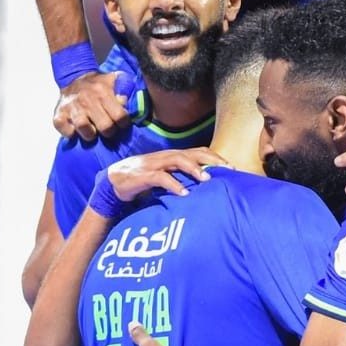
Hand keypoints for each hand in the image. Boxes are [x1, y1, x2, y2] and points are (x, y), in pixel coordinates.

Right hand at [54, 71, 132, 140]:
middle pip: (105, 127)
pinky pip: (64, 129)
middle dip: (109, 131)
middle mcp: (87, 100)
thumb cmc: (98, 84)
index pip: (120, 116)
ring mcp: (72, 107)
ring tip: (92, 131)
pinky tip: (75, 129)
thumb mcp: (115, 80)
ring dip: (90, 134)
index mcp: (103, 92)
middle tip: (107, 128)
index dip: (123, 123)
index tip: (121, 123)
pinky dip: (69, 132)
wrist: (73, 77)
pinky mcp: (59, 113)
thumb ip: (126, 89)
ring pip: (84, 128)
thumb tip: (128, 103)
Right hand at [108, 147, 230, 200]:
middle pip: (192, 153)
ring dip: (194, 169)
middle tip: (227, 170)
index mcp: (172, 157)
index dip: (215, 157)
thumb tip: (204, 188)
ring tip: (207, 180)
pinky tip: (184, 193)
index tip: (231, 167)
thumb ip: (182, 179)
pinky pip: (160, 178)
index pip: (198, 152)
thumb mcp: (165, 178)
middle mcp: (165, 157)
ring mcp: (153, 165)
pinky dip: (173, 185)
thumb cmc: (143, 181)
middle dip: (211, 160)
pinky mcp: (142, 176)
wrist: (113, 182)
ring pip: (177, 160)